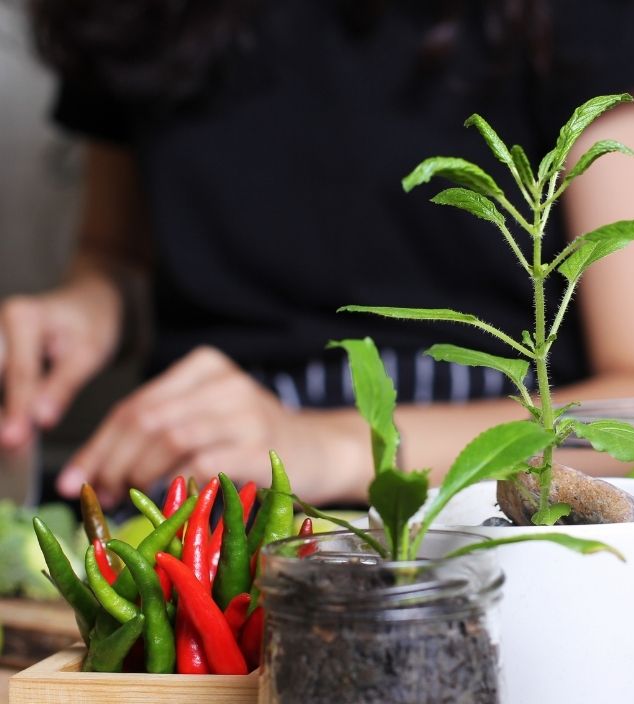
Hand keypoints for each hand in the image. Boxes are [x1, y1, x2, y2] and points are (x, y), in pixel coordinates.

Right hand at [0, 274, 122, 447]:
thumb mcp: (87, 354)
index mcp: (24, 316)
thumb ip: (62, 387)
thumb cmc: (91, 325)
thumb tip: (41, 420)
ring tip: (6, 441)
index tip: (15, 439)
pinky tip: (6, 425)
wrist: (85, 304)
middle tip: (7, 443)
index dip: (16, 409)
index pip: (19, 372)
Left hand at [57, 346, 371, 506]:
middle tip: (98, 494)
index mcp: (205, 367)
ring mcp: (245, 412)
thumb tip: (97, 470)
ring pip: (168, 438)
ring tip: (125, 498)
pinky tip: (166, 501)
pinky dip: (174, 485)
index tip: (74, 479)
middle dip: (110, 461)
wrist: (323, 450)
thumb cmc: (258, 440)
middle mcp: (224, 382)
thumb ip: (163, 431)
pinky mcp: (259, 446)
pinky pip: (200, 463)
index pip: (136, 404)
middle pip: (146, 419)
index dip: (98, 444)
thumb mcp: (210, 420)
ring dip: (136, 474)